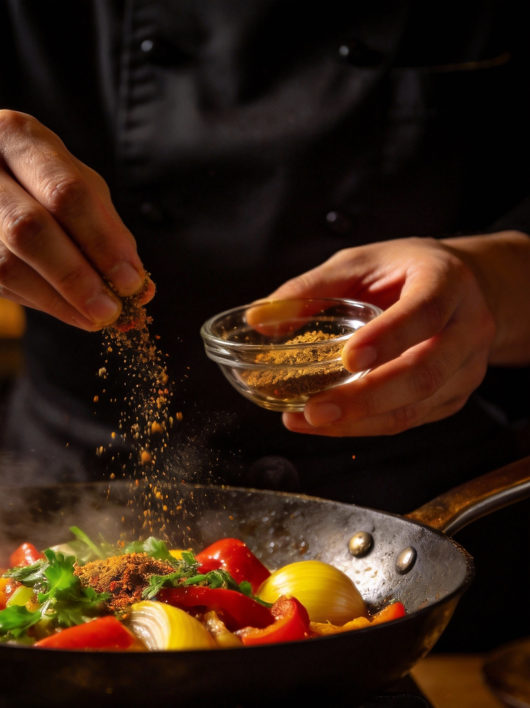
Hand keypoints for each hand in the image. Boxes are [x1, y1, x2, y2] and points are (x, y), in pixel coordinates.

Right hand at [0, 110, 149, 328]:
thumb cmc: (22, 187)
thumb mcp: (64, 184)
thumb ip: (103, 226)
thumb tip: (139, 287)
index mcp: (10, 132)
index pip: (65, 191)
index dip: (103, 241)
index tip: (132, 280)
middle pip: (31, 229)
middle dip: (79, 276)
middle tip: (112, 310)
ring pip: (7, 265)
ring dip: (58, 299)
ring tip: (94, 318)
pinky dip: (35, 303)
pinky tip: (64, 312)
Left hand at [266, 236, 498, 436]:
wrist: (466, 289)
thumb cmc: (406, 272)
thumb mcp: (360, 263)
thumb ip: (310, 288)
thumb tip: (258, 317)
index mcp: (447, 282)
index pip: (425, 313)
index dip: (388, 338)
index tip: (349, 357)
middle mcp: (467, 328)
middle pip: (424, 373)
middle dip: (366, 397)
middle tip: (315, 408)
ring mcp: (465, 369)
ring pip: (416, 406)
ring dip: (359, 421)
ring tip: (306, 419)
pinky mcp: (452, 397)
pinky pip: (409, 420)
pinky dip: (364, 426)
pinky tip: (326, 423)